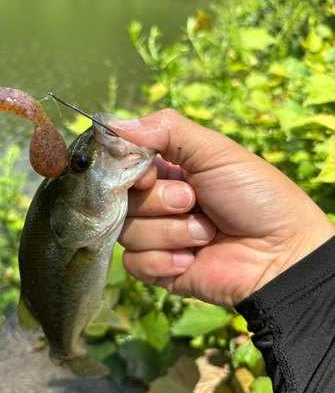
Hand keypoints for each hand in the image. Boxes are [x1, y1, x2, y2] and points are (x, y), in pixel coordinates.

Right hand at [109, 109, 334, 306]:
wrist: (282, 254)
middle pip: (120, 200)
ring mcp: (156, 236)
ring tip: (206, 233)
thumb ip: (166, 130)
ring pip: (126, 232)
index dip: (128, 170)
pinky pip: (134, 263)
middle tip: (194, 202)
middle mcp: (156, 202)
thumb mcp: (215, 151)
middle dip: (160, 202)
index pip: (120, 164)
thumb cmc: (255, 195)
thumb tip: (110, 123)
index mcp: (167, 171)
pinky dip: (164, 260)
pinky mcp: (158, 268)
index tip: (151, 175)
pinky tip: (193, 259)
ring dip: (171, 232)